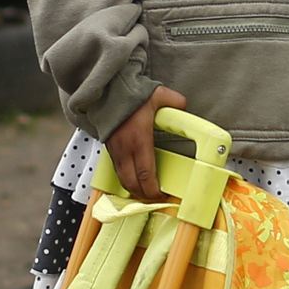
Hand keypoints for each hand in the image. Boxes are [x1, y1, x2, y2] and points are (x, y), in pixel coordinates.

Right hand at [103, 85, 188, 201]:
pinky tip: (132, 177)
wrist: (105, 91)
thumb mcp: (157, 95)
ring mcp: (114, 149)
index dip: (152, 189)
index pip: (145, 173)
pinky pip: (116, 169)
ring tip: (143, 191)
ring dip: (132, 188)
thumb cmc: (129, 94)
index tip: (160, 194)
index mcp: (139, 139)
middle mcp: (125, 148)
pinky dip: (124, 178)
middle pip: (131, 182)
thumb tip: (183, 106)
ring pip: (121, 178)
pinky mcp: (108, 148)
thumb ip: (174, 101)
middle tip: (153, 197)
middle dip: (142, 194)